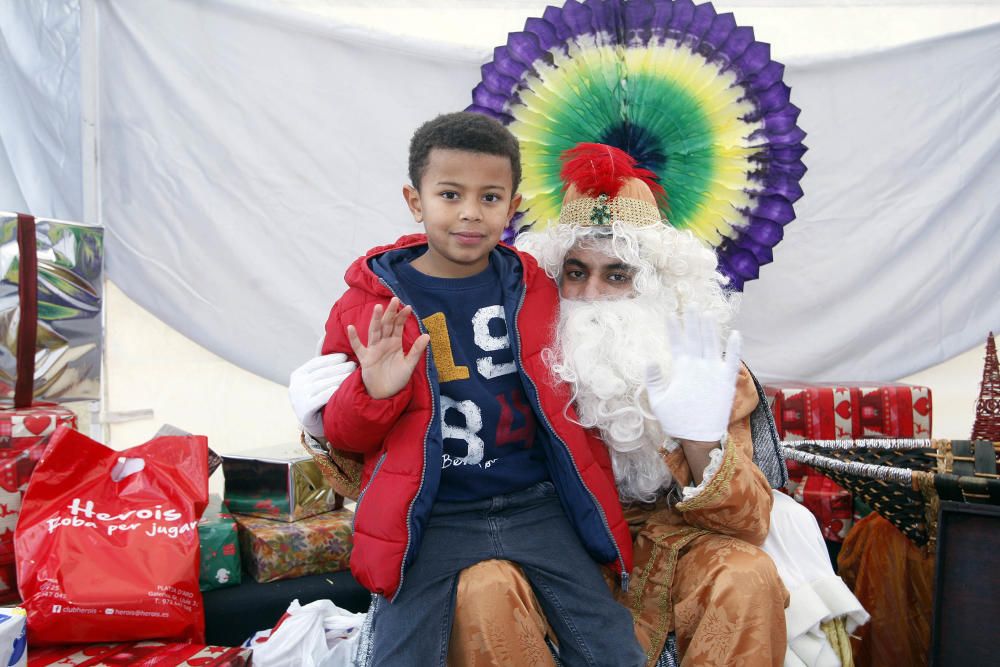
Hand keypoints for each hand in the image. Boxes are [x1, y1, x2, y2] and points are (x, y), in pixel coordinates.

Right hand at [288, 352, 356, 437]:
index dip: (331, 359)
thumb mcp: (316, 379)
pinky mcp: (304, 410)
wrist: (313, 424)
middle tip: (353, 365)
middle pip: (321, 373)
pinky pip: (321, 398)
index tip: (345, 356)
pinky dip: (333, 391)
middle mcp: (296, 385)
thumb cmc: (317, 397)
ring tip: (353, 374)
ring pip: (323, 384)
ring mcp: (298, 398)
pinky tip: (344, 388)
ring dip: (339, 378)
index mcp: (298, 375)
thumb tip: (324, 335)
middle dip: (339, 368)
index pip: (316, 363)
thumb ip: (320, 360)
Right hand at [347, 297, 429, 399]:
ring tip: (378, 308)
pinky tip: (351, 328)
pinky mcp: (365, 358)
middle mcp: (384, 343)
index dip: (402, 317)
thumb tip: (427, 335)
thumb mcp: (410, 364)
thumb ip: (417, 350)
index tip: (408, 307)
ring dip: (375, 320)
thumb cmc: (397, 378)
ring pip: (374, 331)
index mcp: (395, 343)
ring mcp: (374, 349)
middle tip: (394, 300)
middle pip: (386, 325)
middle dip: (390, 313)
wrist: (386, 394)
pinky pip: (358, 347)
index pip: (398, 326)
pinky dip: (354, 338)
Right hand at [645, 313, 741, 442]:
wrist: (700, 437)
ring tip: (708, 313)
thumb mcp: (657, 401)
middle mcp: (699, 366)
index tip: (671, 314)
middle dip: (693, 320)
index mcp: (681, 369)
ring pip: (712, 343)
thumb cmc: (677, 420)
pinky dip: (735, 346)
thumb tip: (650, 360)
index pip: (676, 342)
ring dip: (710, 327)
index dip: (673, 327)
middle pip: (695, 337)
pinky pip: (734, 359)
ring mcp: (715, 372)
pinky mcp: (728, 381)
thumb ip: (653, 380)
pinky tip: (736, 332)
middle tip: (692, 305)